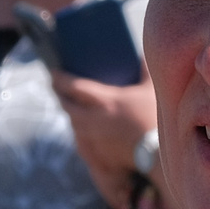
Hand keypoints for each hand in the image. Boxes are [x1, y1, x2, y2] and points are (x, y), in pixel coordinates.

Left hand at [51, 71, 158, 208]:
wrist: (156, 153)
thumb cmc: (155, 119)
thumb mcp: (151, 90)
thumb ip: (147, 71)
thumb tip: (143, 54)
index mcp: (106, 101)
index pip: (75, 87)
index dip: (61, 79)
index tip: (53, 73)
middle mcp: (95, 119)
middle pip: (69, 107)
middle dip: (60, 97)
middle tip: (57, 90)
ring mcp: (95, 138)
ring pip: (74, 125)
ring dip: (70, 116)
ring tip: (70, 110)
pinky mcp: (100, 154)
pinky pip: (83, 143)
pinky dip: (79, 135)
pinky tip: (81, 133)